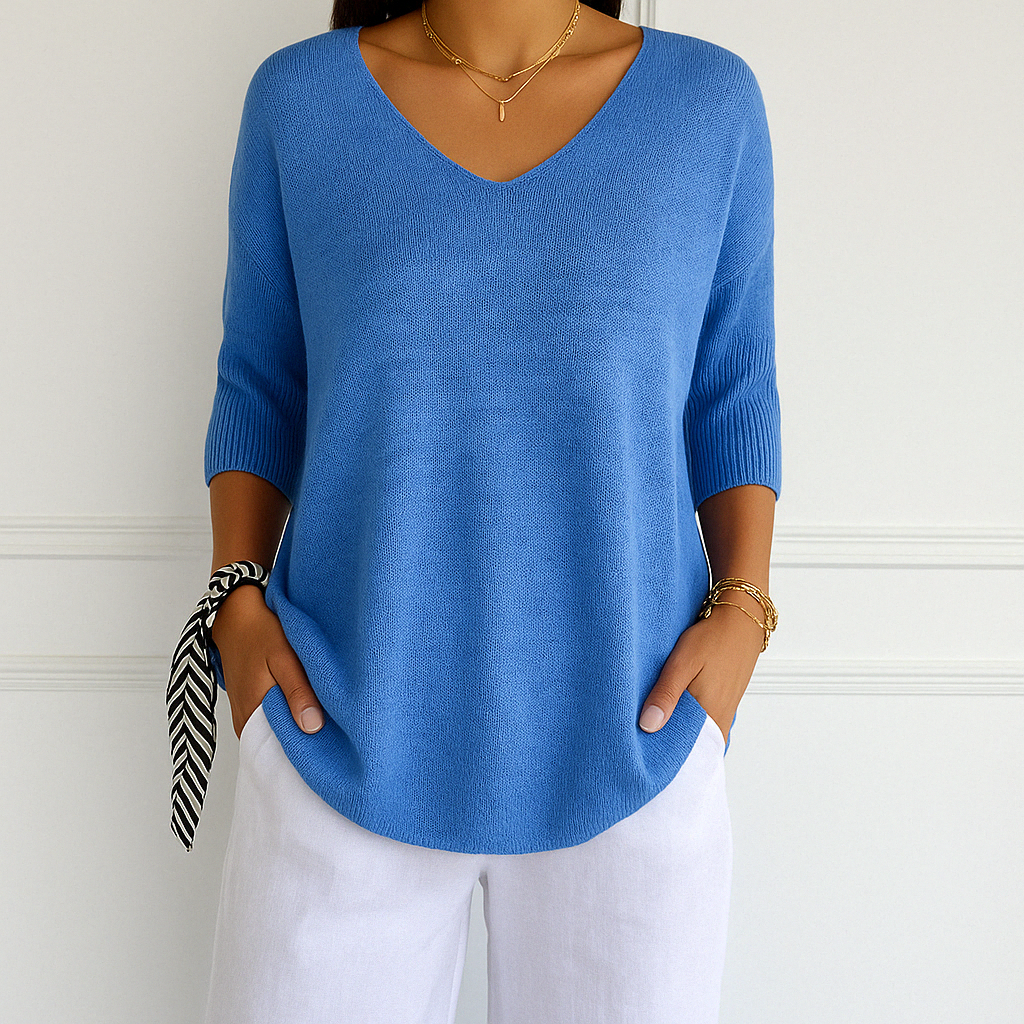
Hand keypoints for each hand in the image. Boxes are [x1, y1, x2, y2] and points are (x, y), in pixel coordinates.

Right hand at [210, 584, 324, 739]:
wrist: (236, 616)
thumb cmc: (261, 633)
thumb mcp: (284, 658)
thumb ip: (298, 692)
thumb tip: (313, 727)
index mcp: (252, 714)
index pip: (282, 749)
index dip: (308, 749)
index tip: (333, 746)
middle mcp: (245, 722)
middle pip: (280, 743)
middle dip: (306, 739)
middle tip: (336, 732)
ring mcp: (246, 715)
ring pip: (277, 731)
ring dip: (298, 726)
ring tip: (324, 718)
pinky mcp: (249, 706)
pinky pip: (271, 721)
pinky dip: (289, 716)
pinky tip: (306, 706)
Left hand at [638, 595, 764, 741]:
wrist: (741, 621)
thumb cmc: (712, 638)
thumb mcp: (682, 663)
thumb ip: (666, 695)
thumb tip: (648, 726)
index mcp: (710, 714)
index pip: (684, 750)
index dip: (662, 754)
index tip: (641, 754)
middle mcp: (720, 720)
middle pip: (691, 746)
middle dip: (668, 746)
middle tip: (642, 744)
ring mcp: (724, 712)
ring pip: (699, 735)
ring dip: (678, 733)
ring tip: (654, 730)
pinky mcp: (724, 703)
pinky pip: (706, 723)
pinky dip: (690, 723)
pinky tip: (674, 713)